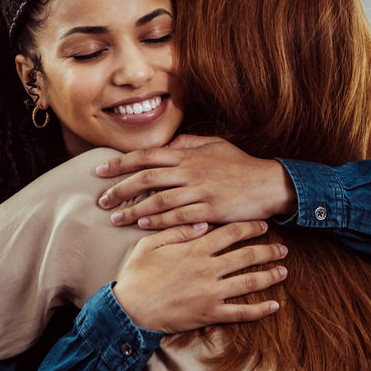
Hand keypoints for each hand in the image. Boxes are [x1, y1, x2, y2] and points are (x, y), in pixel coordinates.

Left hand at [95, 135, 295, 228]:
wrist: (271, 183)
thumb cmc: (240, 165)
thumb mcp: (214, 145)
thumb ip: (187, 143)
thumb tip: (165, 145)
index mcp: (188, 155)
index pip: (146, 156)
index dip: (120, 163)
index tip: (100, 171)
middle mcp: (190, 171)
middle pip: (146, 178)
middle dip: (120, 189)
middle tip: (102, 201)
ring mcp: (201, 191)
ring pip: (159, 200)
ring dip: (134, 210)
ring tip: (116, 219)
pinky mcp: (211, 210)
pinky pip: (178, 217)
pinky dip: (158, 222)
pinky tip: (142, 226)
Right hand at [114, 220, 287, 332]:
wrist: (131, 309)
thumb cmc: (136, 275)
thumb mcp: (150, 245)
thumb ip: (177, 231)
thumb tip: (203, 223)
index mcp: (194, 249)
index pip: (230, 233)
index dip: (250, 227)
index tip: (263, 224)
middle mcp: (208, 269)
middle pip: (247, 256)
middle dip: (268, 250)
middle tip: (282, 248)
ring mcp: (212, 293)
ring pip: (250, 282)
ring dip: (270, 276)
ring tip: (283, 271)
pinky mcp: (210, 313)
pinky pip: (242, 312)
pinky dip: (260, 310)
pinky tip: (274, 305)